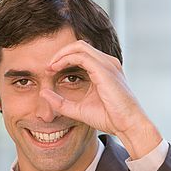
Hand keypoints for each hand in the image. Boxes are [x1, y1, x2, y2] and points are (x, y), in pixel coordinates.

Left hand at [41, 40, 161, 158]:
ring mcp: (107, 64)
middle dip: (60, 53)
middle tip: (48, 66)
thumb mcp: (78, 109)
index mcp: (104, 70)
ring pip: (79, 47)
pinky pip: (81, 56)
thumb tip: (42, 93)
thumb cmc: (109, 118)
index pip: (81, 54)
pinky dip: (65, 59)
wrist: (128, 124)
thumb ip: (60, 102)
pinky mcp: (104, 70)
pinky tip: (56, 68)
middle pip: (79, 46)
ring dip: (61, 54)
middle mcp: (107, 63)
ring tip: (50, 66)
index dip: (63, 58)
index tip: (49, 70)